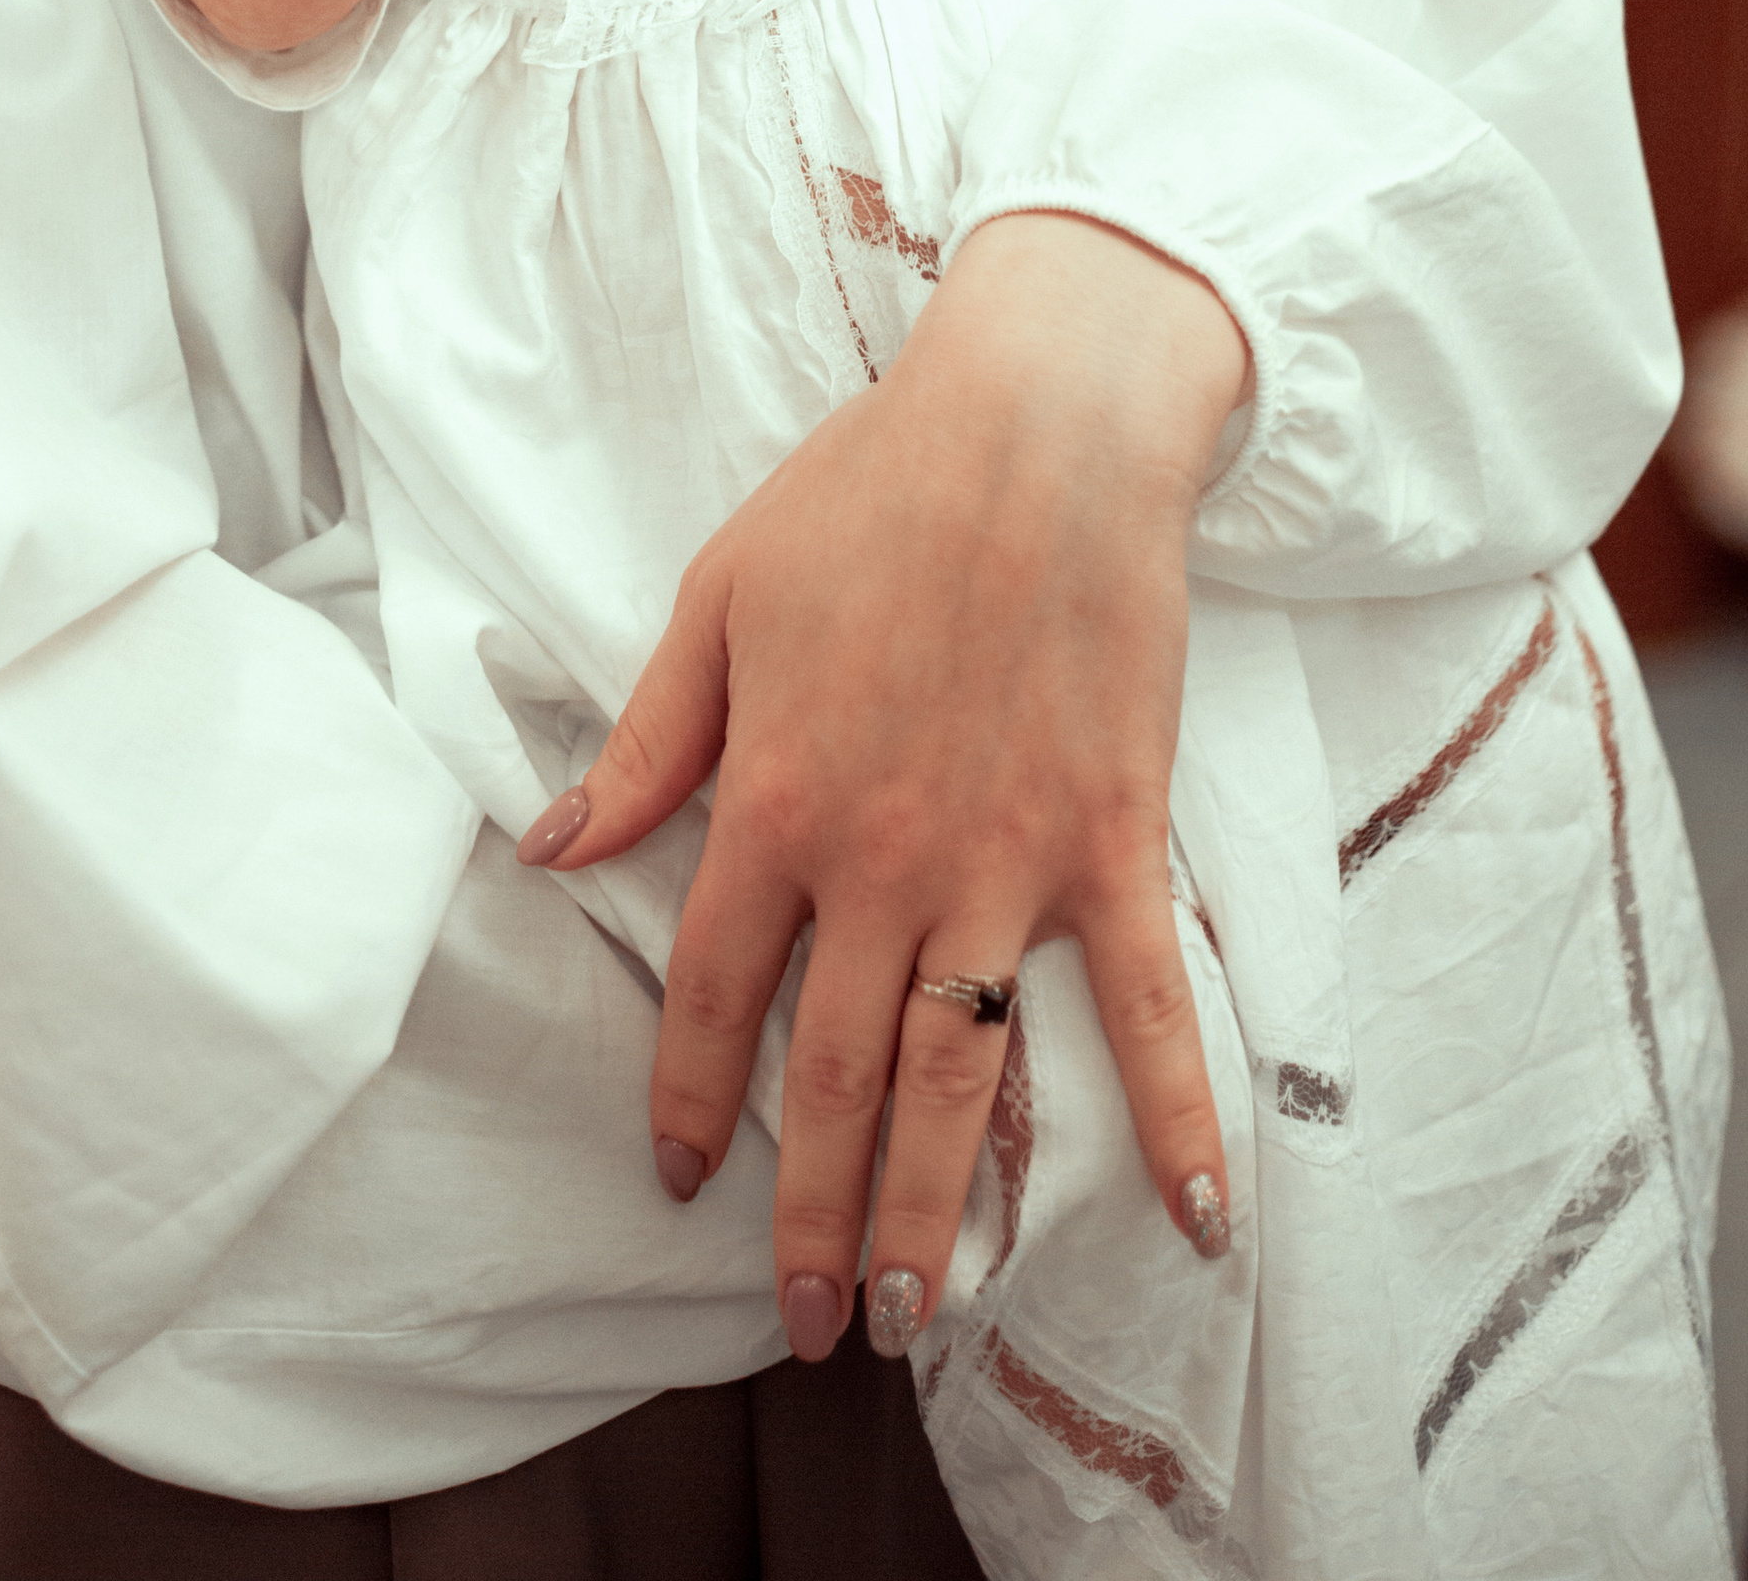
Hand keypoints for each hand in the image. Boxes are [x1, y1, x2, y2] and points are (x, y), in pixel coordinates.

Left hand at [523, 215, 1249, 1362]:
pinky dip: (1179, 1118)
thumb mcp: (716, 599)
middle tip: (814, 1325)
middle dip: (815, 1213)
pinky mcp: (1112, 841)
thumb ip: (645, 743)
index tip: (674, 1177)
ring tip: (921, 1314)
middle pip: (835, 1072)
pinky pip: (1151, 1007)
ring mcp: (1007, 863)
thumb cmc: (868, 492)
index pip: (708, 990)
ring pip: (964, 1072)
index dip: (685, 1095)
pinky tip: (1199, 1222)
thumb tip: (548, 844)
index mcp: (775, 801)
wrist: (1037, 423)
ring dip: (940, 1205)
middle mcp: (884, 859)